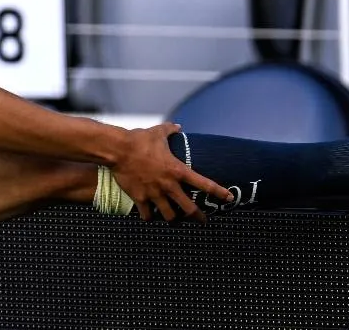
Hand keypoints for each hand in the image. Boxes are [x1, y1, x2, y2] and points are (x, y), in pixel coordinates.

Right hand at [110, 123, 233, 221]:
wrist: (119, 150)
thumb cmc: (140, 139)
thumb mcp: (158, 132)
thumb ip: (170, 130)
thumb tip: (177, 126)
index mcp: (177, 170)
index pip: (204, 184)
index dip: (219, 192)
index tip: (229, 198)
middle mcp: (168, 185)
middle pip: (189, 209)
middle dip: (198, 217)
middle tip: (202, 221)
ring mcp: (154, 193)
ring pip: (169, 216)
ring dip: (173, 219)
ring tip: (175, 220)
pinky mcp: (140, 198)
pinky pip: (147, 215)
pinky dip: (149, 217)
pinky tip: (150, 216)